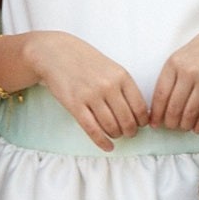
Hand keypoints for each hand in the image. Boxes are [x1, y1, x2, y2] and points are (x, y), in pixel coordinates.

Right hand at [24, 31, 150, 150]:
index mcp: (122, 76)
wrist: (55, 53)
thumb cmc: (86, 62)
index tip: (141, 125)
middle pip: (127, 120)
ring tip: (116, 134)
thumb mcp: (112, 67)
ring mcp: (91, 96)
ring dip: (116, 135)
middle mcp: (108, 86)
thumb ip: (125, 87)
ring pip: (111, 126)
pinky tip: (108, 147)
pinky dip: (102, 142)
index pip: (140, 107)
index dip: (142, 121)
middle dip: (130, 131)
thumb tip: (142, 113)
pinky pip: (92, 129)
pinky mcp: (74, 104)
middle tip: (129, 133)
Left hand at [151, 22, 198, 132]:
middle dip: (170, 122)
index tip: (155, 123)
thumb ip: (173, 75)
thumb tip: (162, 102)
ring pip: (190, 112)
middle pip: (174, 107)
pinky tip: (198, 128)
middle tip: (171, 127)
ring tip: (184, 127)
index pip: (160, 95)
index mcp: (174, 63)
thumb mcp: (183, 54)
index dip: (156, 113)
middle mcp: (188, 72)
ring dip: (185, 124)